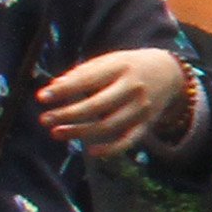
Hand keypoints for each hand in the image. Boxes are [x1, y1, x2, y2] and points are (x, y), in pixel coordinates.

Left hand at [38, 47, 194, 155]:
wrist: (170, 73)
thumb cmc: (129, 66)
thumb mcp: (109, 61)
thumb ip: (83, 73)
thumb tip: (55, 87)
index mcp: (120, 67)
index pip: (87, 80)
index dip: (63, 90)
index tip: (42, 97)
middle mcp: (132, 88)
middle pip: (96, 106)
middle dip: (67, 114)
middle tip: (45, 119)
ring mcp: (141, 108)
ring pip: (108, 126)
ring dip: (80, 132)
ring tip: (57, 133)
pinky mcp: (146, 125)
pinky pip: (128, 141)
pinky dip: (111, 149)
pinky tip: (91, 151)